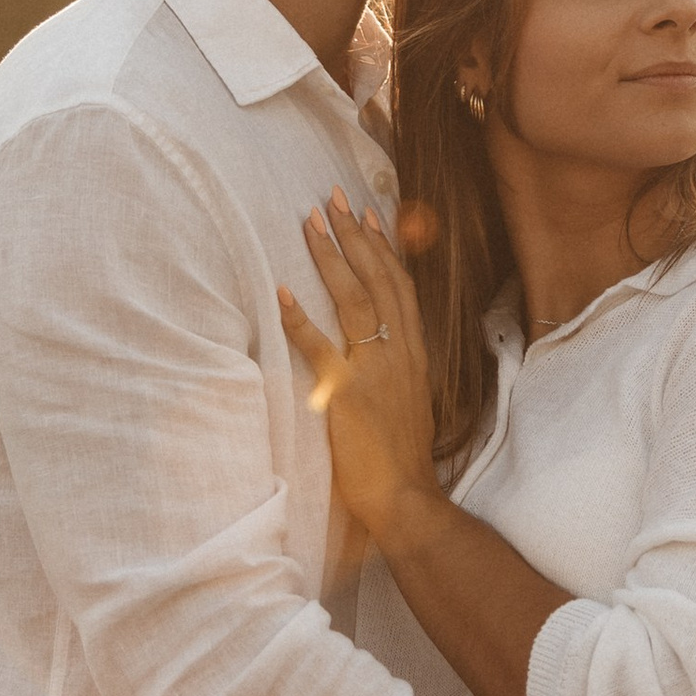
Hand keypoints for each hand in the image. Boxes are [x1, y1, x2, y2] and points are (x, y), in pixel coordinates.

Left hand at [276, 192, 439, 541]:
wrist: (408, 497)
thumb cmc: (404, 457)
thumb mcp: (409, 401)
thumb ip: (395, 368)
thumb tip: (378, 347)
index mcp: (414, 353)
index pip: (401, 286)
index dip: (383, 248)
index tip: (369, 214)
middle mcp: (400, 353)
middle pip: (379, 279)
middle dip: (355, 235)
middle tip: (332, 198)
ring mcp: (376, 370)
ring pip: (356, 299)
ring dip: (331, 257)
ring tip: (311, 222)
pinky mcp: (348, 393)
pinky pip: (320, 348)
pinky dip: (300, 318)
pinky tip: (280, 291)